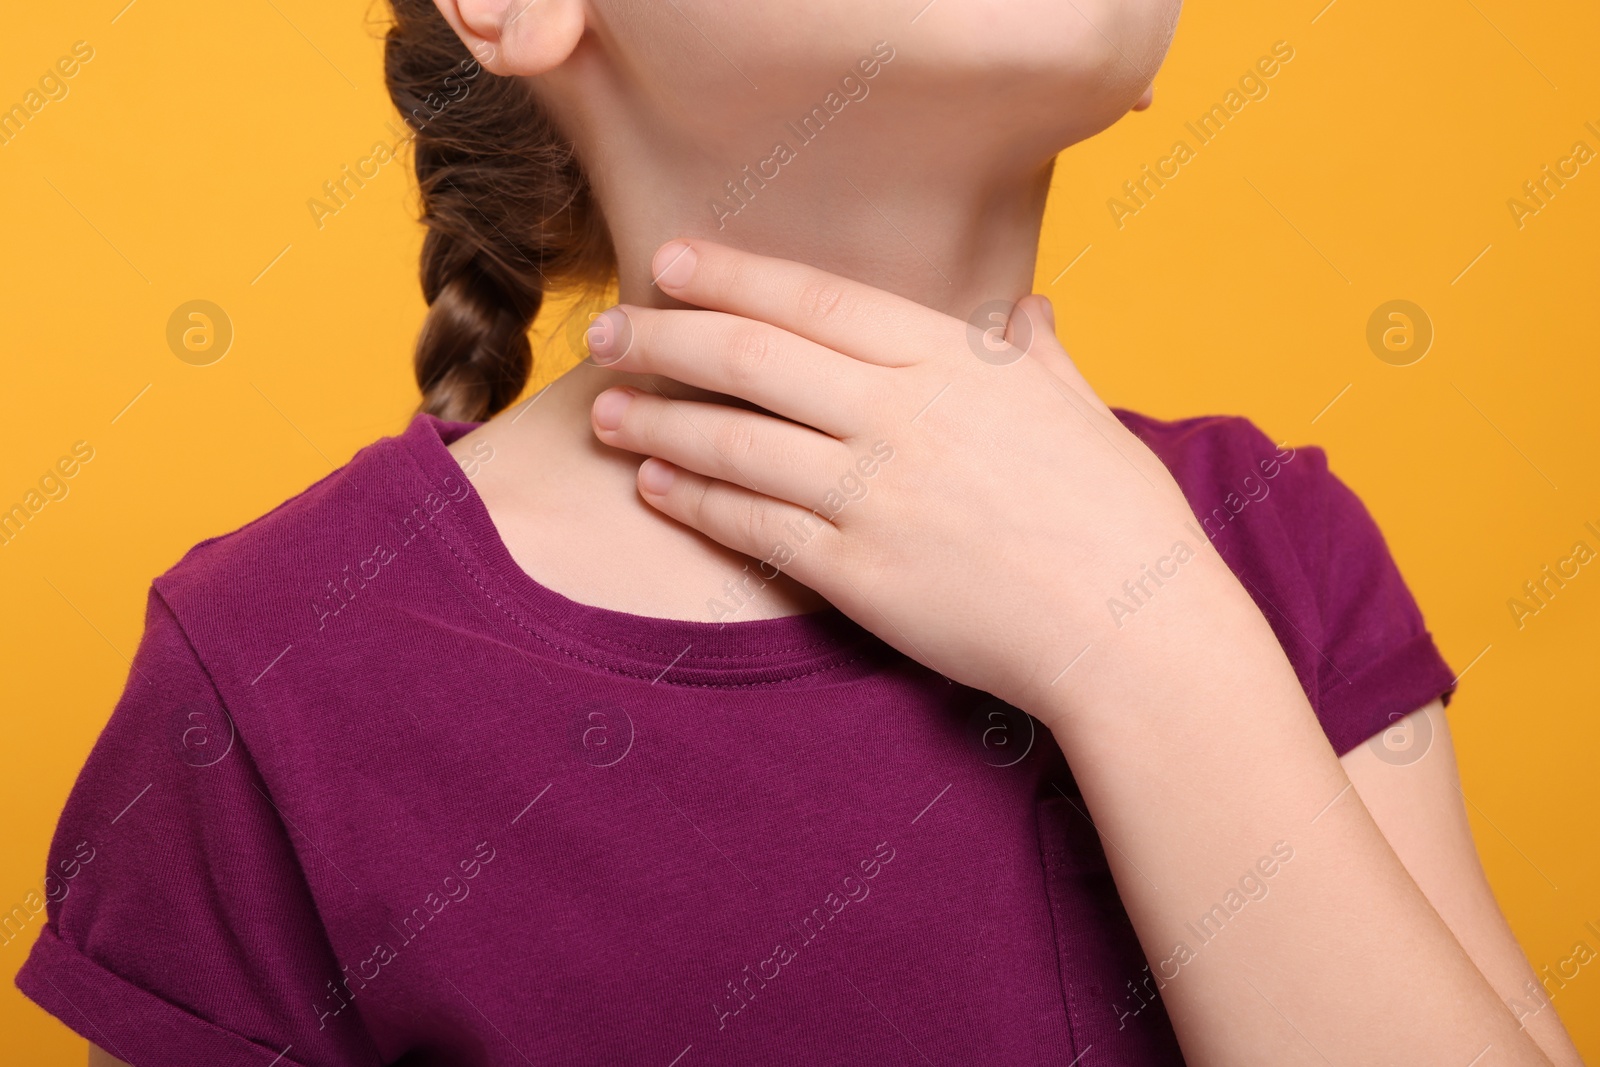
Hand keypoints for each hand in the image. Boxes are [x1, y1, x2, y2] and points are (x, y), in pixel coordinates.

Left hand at [586, 239, 1245, 716]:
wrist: (1134, 631)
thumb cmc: (1119, 518)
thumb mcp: (1082, 413)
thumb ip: (1037, 356)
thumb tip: (1028, 313)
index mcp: (953, 362)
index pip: (814, 299)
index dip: (731, 276)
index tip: (670, 263)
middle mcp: (901, 415)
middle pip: (749, 358)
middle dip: (662, 338)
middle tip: (606, 332)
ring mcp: (874, 495)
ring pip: (733, 441)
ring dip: (655, 419)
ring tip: (604, 409)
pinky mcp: (858, 574)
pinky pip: (751, 526)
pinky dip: (692, 498)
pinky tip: (653, 482)